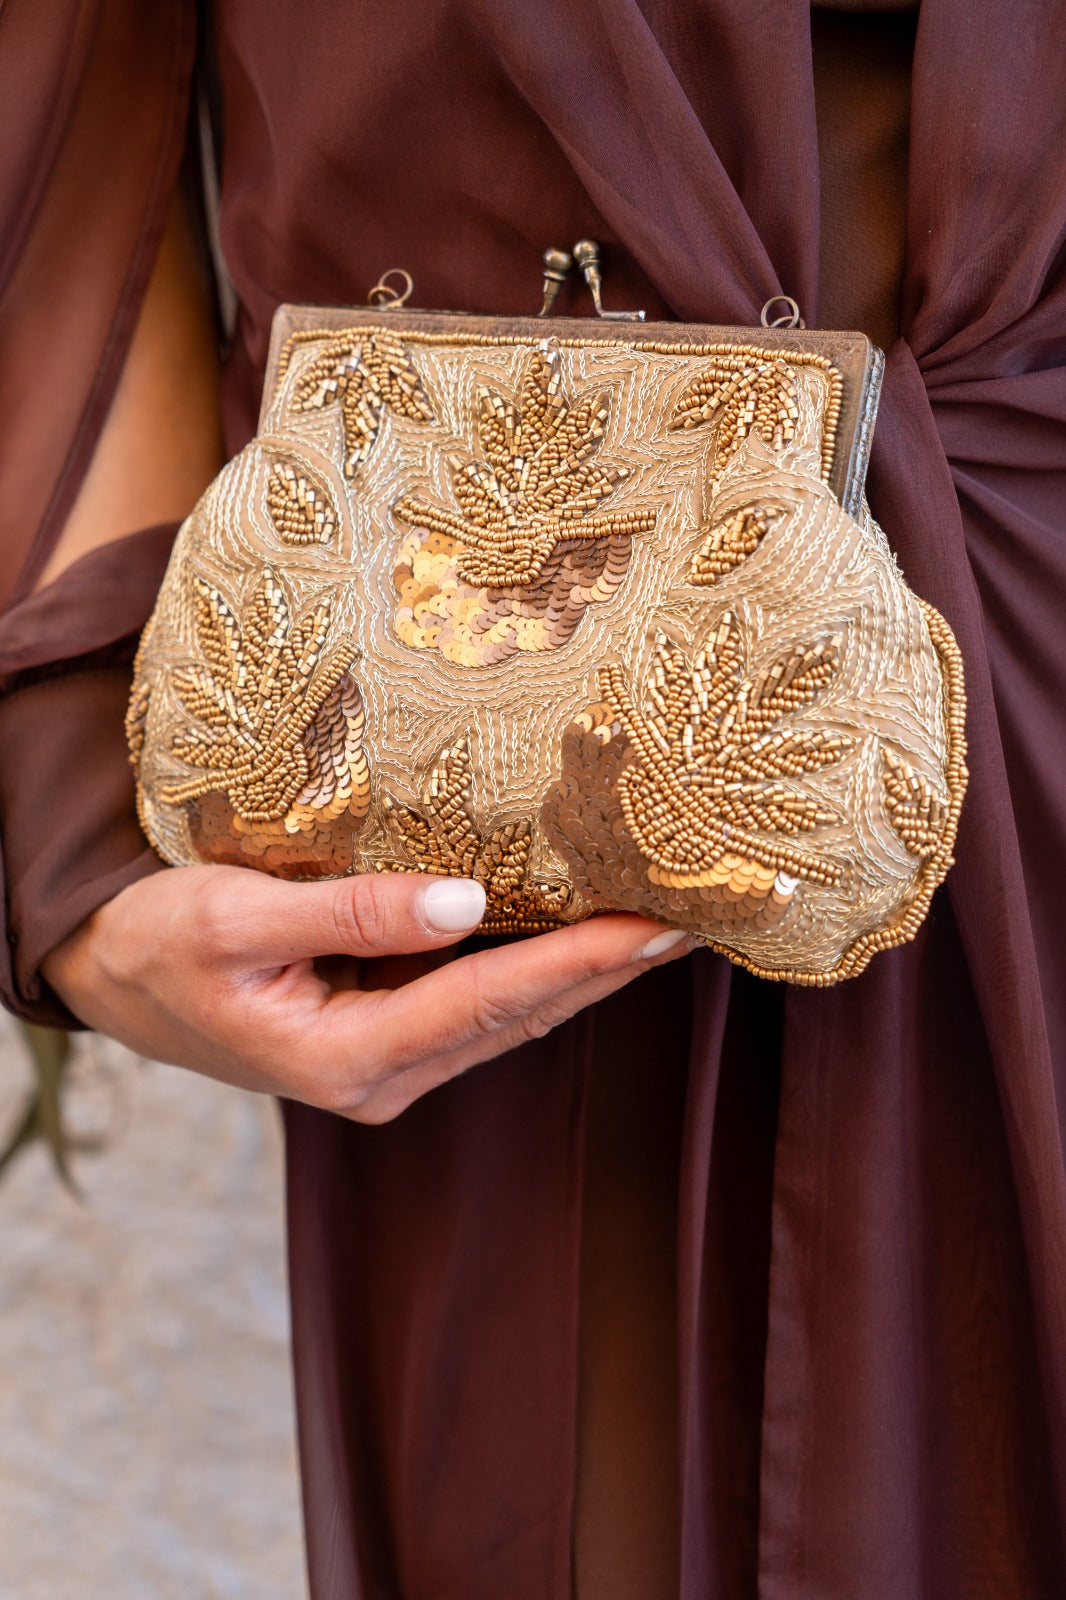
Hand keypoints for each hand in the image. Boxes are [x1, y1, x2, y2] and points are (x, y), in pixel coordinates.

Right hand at [42, 866, 694, 1122]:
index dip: (579, 963)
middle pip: (520, 1015)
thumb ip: (351, 911)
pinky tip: (582, 930)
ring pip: (510, 1013)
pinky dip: (538, 965)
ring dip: (587, 969)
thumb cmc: (158, 945)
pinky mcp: (388, 1032)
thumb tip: (465, 900)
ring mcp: (390, 1060)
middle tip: (701, 914)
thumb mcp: (237, 919)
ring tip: (665, 919)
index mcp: (346, 1059)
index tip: (656, 927)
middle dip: (611, 968)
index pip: (487, 1002)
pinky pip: (480, 1000)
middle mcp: (383, 1074)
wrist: (114, 978)